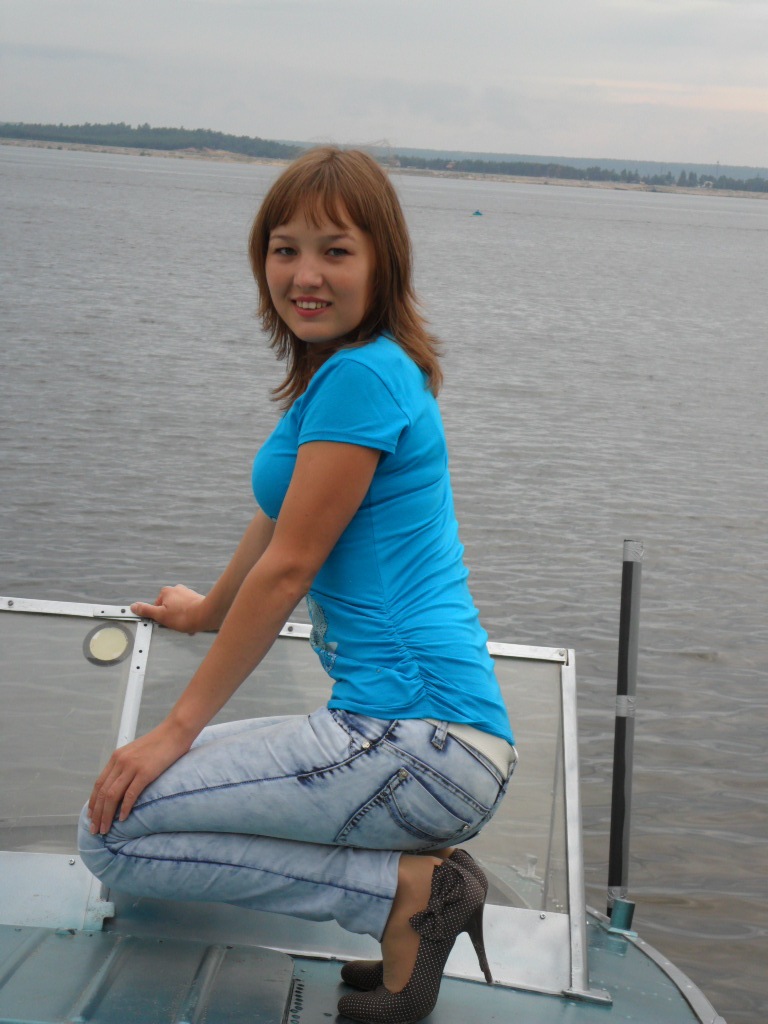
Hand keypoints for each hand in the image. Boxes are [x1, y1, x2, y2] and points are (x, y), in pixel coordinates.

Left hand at [87, 720, 192, 834]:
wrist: (175, 731)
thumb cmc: (160, 743)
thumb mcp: (136, 752)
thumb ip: (126, 766)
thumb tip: (120, 785)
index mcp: (117, 757)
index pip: (99, 784)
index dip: (93, 803)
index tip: (91, 817)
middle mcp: (120, 761)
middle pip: (103, 792)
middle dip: (97, 814)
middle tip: (95, 829)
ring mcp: (132, 766)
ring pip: (112, 795)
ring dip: (107, 815)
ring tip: (105, 829)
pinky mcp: (146, 772)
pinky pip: (131, 794)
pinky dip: (125, 808)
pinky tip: (122, 818)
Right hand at [131, 584, 206, 633]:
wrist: (207, 614)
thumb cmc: (184, 616)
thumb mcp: (161, 615)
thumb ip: (146, 611)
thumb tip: (134, 606)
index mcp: (166, 591)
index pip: (157, 606)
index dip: (160, 617)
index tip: (166, 622)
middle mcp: (177, 589)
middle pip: (168, 608)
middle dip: (172, 618)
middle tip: (177, 625)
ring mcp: (188, 593)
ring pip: (179, 610)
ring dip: (181, 619)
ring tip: (187, 626)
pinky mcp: (197, 598)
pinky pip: (189, 610)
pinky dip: (189, 617)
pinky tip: (193, 624)